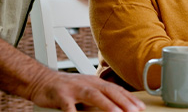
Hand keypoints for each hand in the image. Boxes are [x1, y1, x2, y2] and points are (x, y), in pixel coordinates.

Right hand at [29, 69, 144, 111]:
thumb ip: (99, 96)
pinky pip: (69, 106)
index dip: (129, 98)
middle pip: (109, 91)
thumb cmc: (68, 89)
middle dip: (124, 101)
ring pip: (94, 96)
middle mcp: (88, 83)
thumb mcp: (86, 90)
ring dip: (107, 105)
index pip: (116, 89)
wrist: (43, 80)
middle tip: (135, 111)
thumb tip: (117, 105)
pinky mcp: (61, 96)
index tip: (141, 107)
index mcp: (95, 82)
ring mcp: (75, 89)